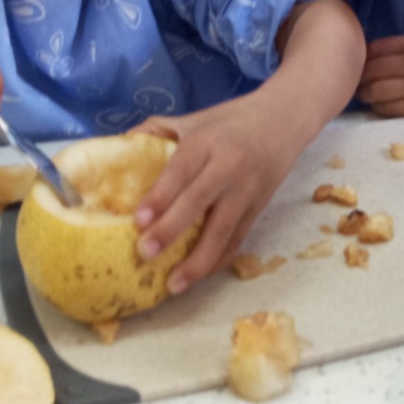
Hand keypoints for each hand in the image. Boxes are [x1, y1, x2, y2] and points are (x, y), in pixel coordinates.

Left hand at [131, 94, 303, 292]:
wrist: (283, 120)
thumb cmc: (230, 121)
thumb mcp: (195, 118)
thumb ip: (158, 130)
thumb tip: (120, 147)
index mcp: (207, 142)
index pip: (182, 170)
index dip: (161, 196)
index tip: (139, 219)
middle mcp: (228, 168)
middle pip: (200, 202)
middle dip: (172, 229)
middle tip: (146, 253)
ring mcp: (246, 192)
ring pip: (223, 231)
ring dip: (198, 261)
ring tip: (173, 284)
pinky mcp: (258, 209)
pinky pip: (237, 240)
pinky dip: (218, 260)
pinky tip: (198, 276)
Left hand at [359, 34, 403, 115]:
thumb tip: (373, 55)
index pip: (375, 49)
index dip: (361, 56)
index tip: (357, 61)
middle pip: (371, 71)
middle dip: (359, 77)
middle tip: (355, 80)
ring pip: (375, 92)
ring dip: (365, 94)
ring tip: (364, 94)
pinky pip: (388, 109)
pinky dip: (378, 107)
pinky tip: (379, 105)